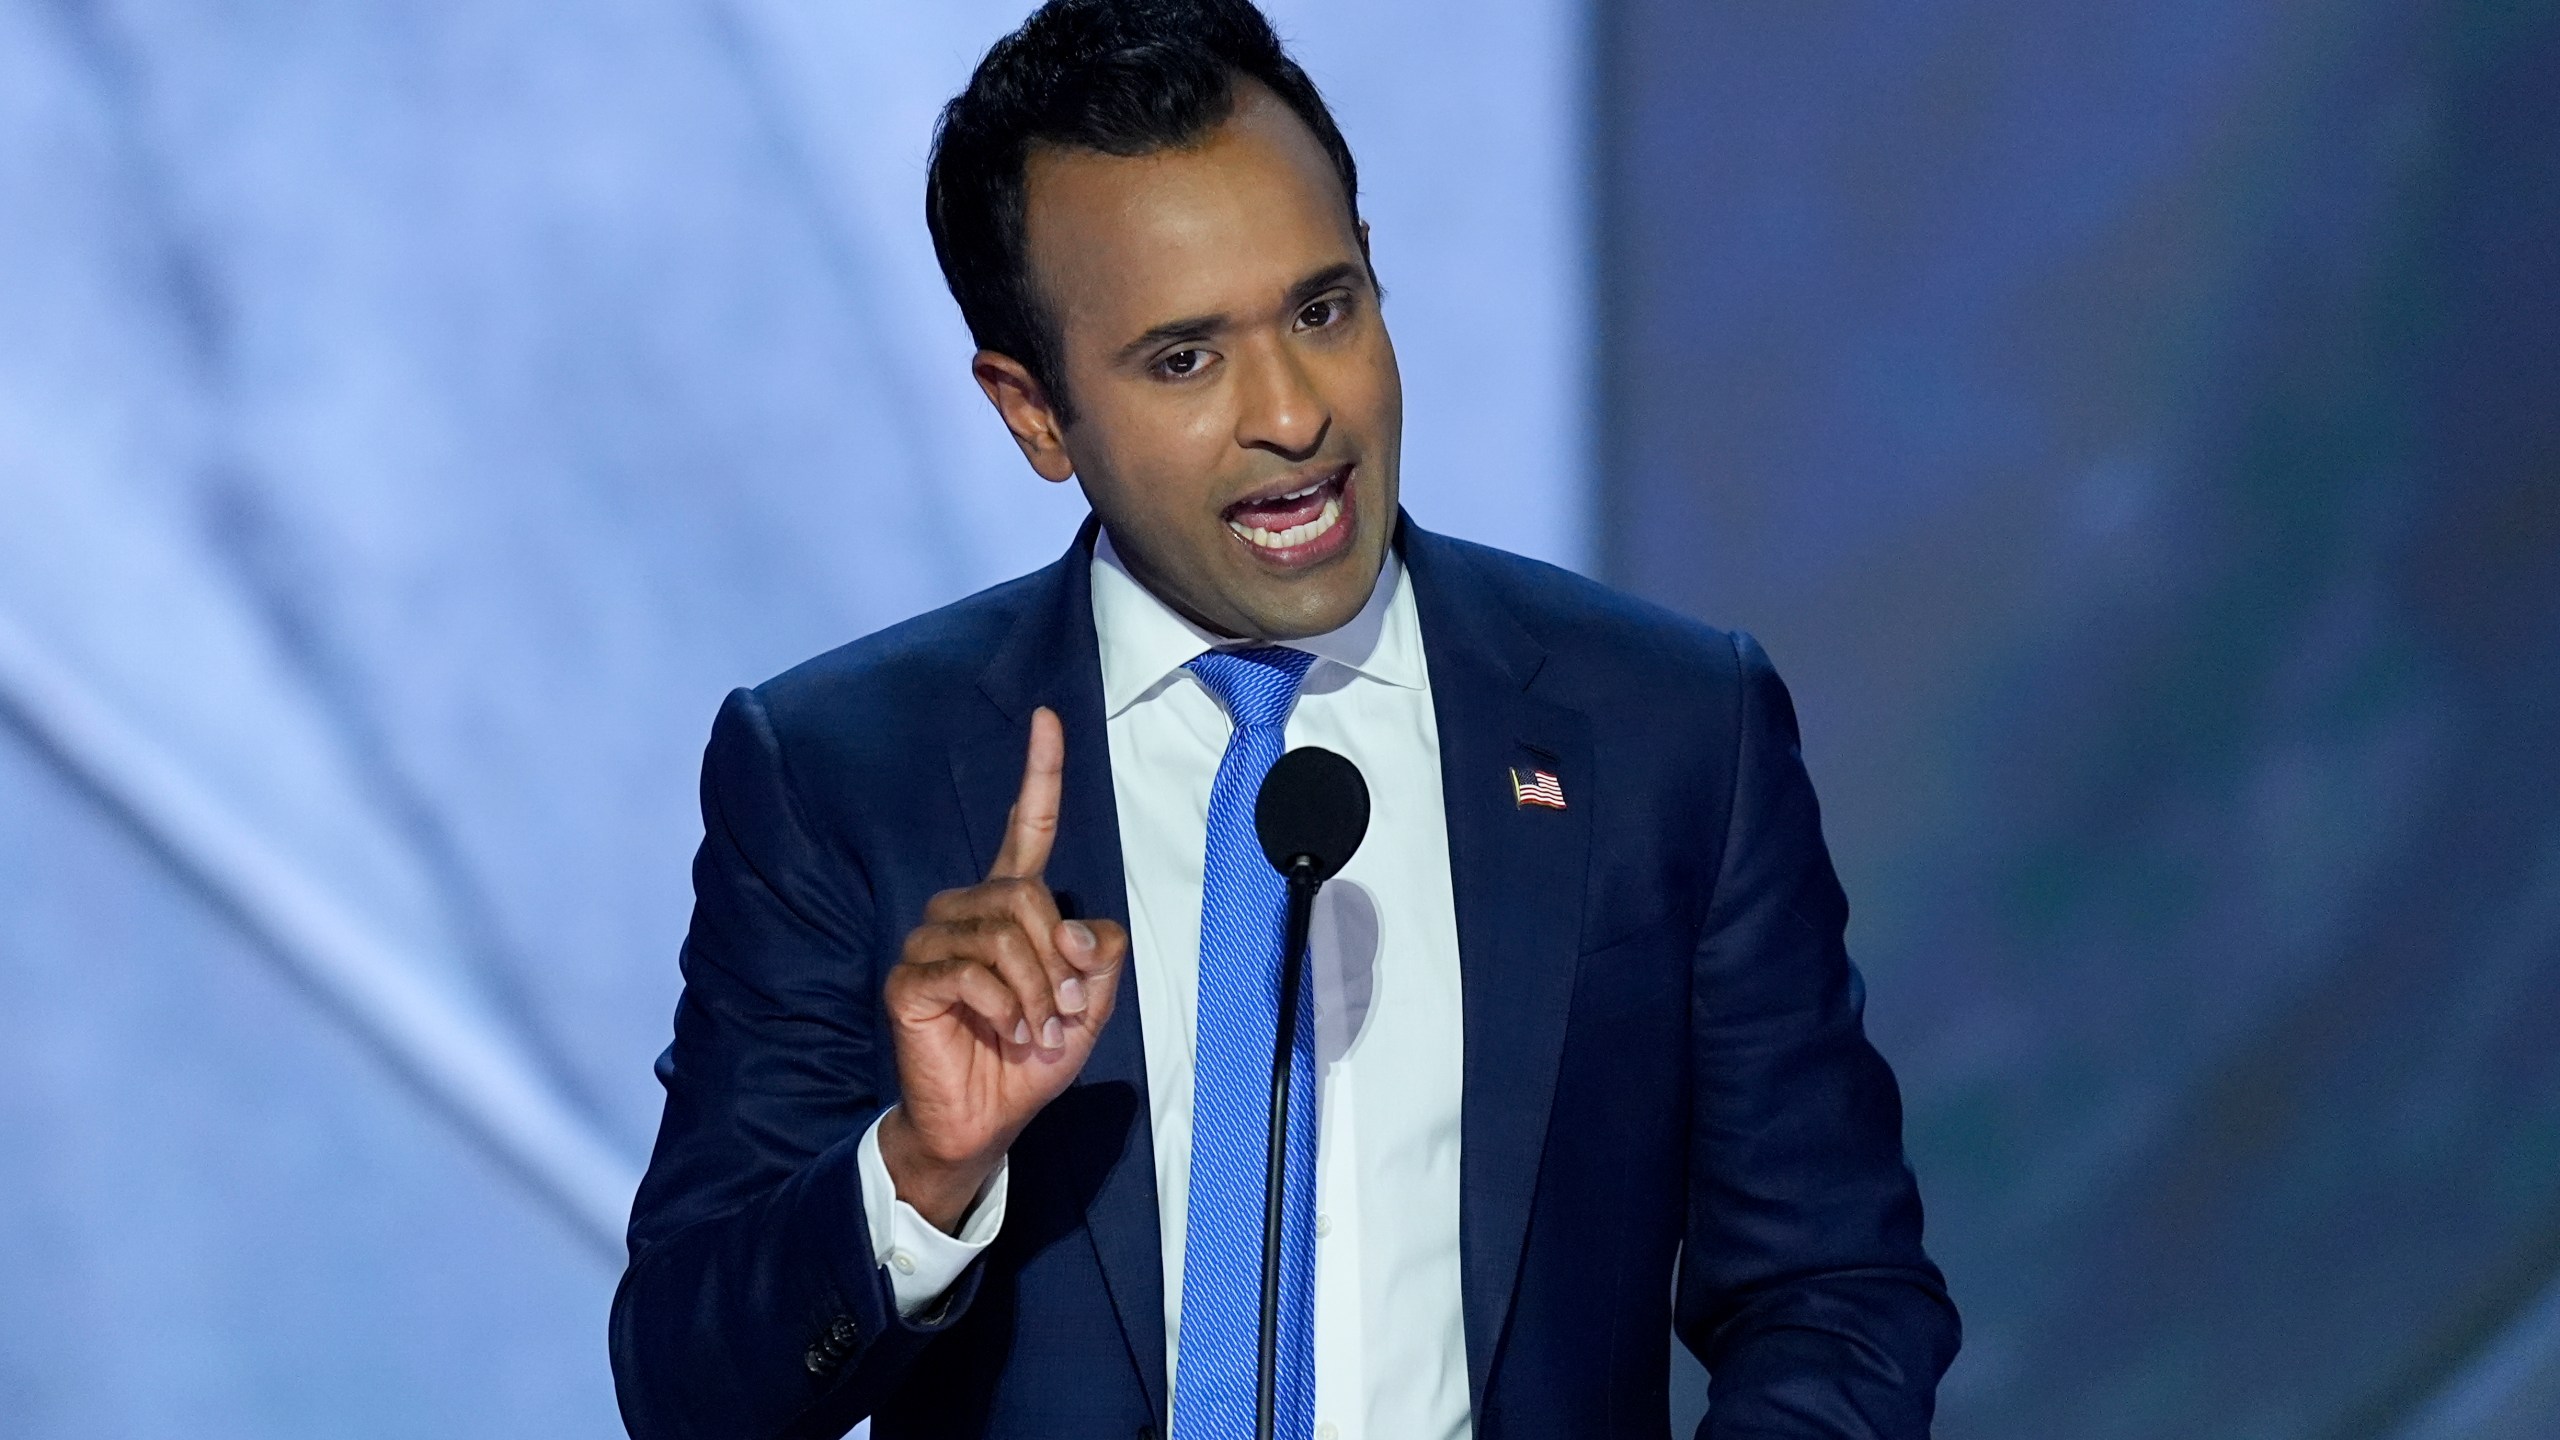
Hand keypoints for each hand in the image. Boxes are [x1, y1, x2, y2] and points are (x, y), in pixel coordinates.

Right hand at [878, 706, 1127, 1231]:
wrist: (985, 1122)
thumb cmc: (1030, 1058)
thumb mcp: (1087, 1007)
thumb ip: (1098, 958)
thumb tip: (1078, 930)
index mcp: (1009, 907)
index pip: (1024, 829)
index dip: (1039, 774)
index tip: (1047, 718)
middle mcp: (964, 913)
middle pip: (1024, 896)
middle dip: (1056, 959)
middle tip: (1058, 1010)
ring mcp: (931, 943)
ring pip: (1002, 935)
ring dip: (1035, 991)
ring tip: (1033, 1029)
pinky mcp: (910, 980)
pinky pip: (970, 973)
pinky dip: (1004, 1007)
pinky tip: (1004, 1031)